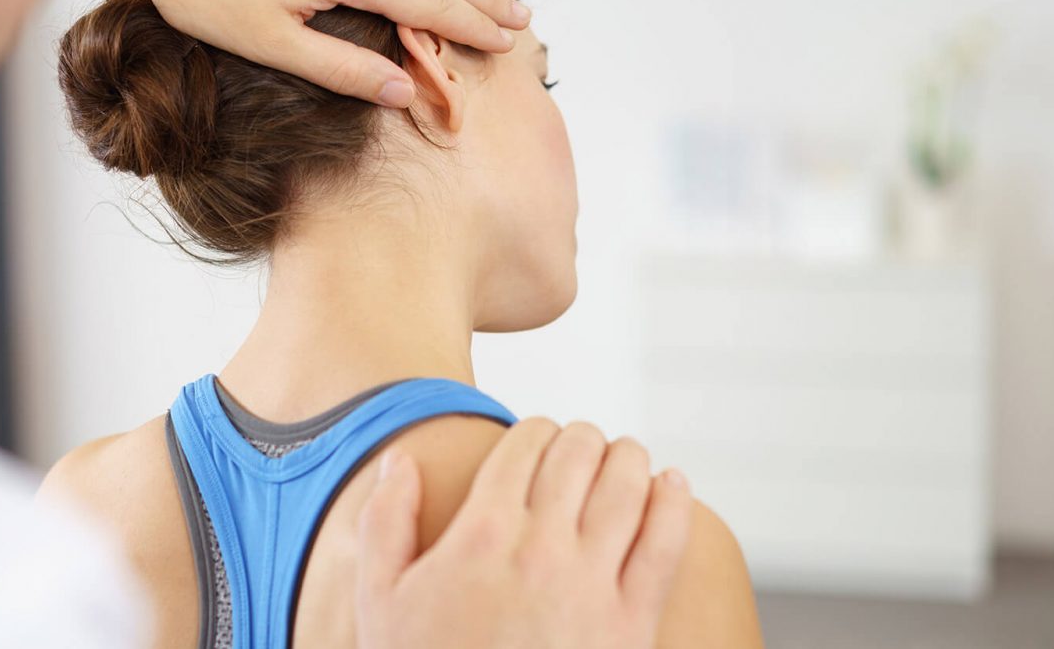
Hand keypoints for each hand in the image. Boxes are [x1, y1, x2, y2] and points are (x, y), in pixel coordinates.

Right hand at [356, 419, 693, 648]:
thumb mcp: (380, 600)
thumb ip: (385, 522)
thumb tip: (398, 461)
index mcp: (480, 535)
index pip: (525, 446)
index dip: (537, 429)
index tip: (540, 435)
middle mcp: (540, 549)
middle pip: (578, 456)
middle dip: (582, 438)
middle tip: (583, 443)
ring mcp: (591, 586)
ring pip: (627, 487)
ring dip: (629, 458)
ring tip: (626, 456)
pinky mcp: (631, 624)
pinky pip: (665, 545)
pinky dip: (674, 504)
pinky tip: (672, 486)